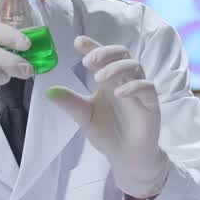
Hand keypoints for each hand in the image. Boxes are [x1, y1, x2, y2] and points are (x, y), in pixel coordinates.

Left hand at [46, 36, 170, 198]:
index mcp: (108, 80)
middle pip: (121, 53)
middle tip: (88, 61)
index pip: (103, 56)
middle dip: (105, 52)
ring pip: (134, 66)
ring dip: (116, 67)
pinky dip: (133, 86)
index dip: (93, 46)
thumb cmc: (107, 133)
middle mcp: (124, 80)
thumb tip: (48, 91)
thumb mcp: (84, 117)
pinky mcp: (151, 104)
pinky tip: (118, 92)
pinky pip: (147, 87)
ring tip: (98, 77)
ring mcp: (139, 90)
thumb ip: (70, 103)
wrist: (125, 157)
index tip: (78, 42)